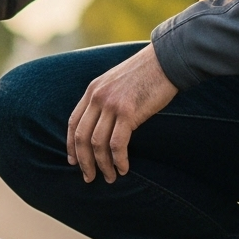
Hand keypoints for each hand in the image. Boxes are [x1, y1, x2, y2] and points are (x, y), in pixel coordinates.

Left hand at [65, 44, 177, 182]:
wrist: (166, 61)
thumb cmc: (146, 74)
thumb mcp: (116, 82)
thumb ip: (105, 99)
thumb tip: (103, 123)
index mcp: (92, 90)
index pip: (73, 122)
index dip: (71, 145)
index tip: (73, 161)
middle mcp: (97, 97)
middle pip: (81, 137)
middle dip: (83, 161)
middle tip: (89, 178)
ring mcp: (111, 104)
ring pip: (97, 143)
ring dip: (102, 165)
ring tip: (110, 178)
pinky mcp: (128, 112)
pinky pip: (117, 144)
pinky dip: (118, 160)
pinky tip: (123, 168)